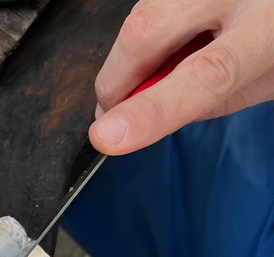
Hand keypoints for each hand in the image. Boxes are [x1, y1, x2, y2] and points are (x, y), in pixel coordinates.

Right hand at [90, 0, 273, 154]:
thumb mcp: (257, 84)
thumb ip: (204, 101)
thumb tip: (138, 117)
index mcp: (267, 28)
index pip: (206, 74)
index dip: (152, 109)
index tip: (108, 136)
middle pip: (144, 35)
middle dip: (116, 85)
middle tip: (117, 115)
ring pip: (134, 22)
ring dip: (127, 64)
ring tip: (151, 79)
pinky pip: (142, 12)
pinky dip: (139, 44)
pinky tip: (162, 52)